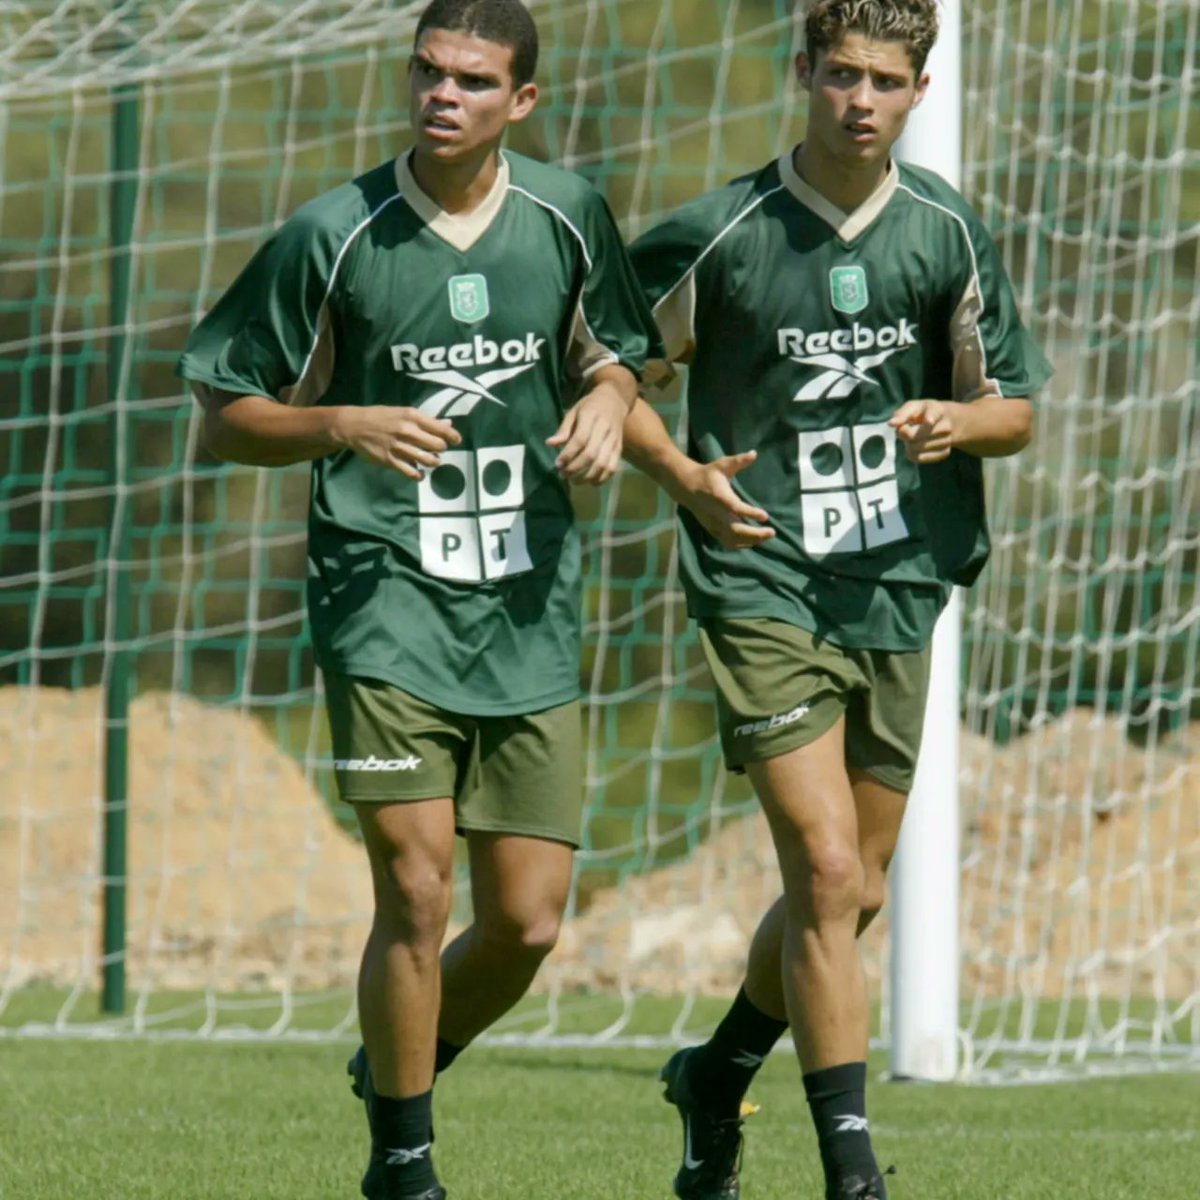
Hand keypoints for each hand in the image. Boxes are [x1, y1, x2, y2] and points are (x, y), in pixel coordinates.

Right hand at [336, 406, 460, 479]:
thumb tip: (448, 425)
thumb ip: (426, 420)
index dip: (452, 436)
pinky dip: (419, 475)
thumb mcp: (403, 412)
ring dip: (433, 462)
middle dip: (441, 449)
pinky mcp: (390, 461)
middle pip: (437, 445)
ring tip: (431, 461)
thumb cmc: (381, 417)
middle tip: (438, 450)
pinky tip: (420, 472)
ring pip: (427, 460)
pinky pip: (411, 472)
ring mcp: (398, 447)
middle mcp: (406, 431)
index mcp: (412, 416)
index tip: (456, 440)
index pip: (440, 428)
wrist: (353, 426)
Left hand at [547, 382, 628, 484]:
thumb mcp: (573, 411)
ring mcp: (614, 440)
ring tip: (573, 480)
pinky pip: (612, 468)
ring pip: (602, 464)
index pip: (580, 439)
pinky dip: (601, 478)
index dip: (568, 454)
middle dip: (575, 468)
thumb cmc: (590, 406)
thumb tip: (550, 444)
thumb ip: (563, 429)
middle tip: (563, 474)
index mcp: (591, 416)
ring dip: (586, 476)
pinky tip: (590, 482)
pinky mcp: (620, 449)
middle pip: (591, 454)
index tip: (557, 464)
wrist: (615, 400)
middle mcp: (605, 429)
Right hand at [679, 450, 773, 549]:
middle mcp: (716, 513)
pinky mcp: (712, 530)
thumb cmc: (707, 474)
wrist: (686, 487)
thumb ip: (738, 461)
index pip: (735, 508)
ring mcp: (713, 524)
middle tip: (772, 532)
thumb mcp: (722, 464)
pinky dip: (742, 544)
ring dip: (750, 540)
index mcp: (719, 496)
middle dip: (755, 533)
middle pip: (735, 530)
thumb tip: (754, 453)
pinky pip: (727, 542)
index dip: (750, 513)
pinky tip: (754, 541)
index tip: (765, 516)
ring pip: (732, 539)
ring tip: (767, 536)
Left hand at [889, 399, 954, 462]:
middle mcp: (946, 426)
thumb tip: (891, 423)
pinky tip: (916, 446)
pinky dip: (912, 454)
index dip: (930, 417)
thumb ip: (902, 414)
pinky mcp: (944, 453)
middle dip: (904, 434)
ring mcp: (947, 441)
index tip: (929, 421)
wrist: (945, 421)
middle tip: (905, 428)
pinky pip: (920, 458)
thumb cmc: (923, 413)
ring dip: (908, 444)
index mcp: (937, 410)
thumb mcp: (913, 407)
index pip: (934, 414)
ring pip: (915, 449)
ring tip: (914, 436)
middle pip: (914, 437)